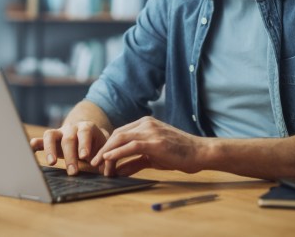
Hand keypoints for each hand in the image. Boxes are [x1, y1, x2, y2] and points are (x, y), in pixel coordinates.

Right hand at [29, 121, 108, 175]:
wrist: (87, 133)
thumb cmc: (96, 145)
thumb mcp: (103, 148)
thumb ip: (105, 157)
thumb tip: (107, 170)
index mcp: (87, 128)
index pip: (84, 133)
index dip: (84, 144)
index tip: (85, 156)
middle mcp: (71, 128)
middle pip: (68, 138)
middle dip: (70, 155)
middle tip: (73, 172)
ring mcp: (58, 132)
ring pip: (50, 135)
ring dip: (50, 148)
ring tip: (51, 163)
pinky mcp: (49, 140)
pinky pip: (39, 140)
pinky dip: (34, 145)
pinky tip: (29, 152)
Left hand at [90, 116, 205, 176]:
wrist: (200, 152)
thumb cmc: (180, 154)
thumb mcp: (153, 158)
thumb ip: (135, 162)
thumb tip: (118, 171)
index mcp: (145, 123)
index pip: (120, 133)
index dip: (108, 146)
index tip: (100, 160)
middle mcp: (146, 123)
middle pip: (117, 134)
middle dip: (103, 149)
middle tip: (94, 164)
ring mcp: (150, 131)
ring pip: (120, 138)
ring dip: (107, 153)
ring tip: (98, 165)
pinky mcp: (154, 141)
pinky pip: (130, 145)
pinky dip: (117, 153)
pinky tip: (109, 160)